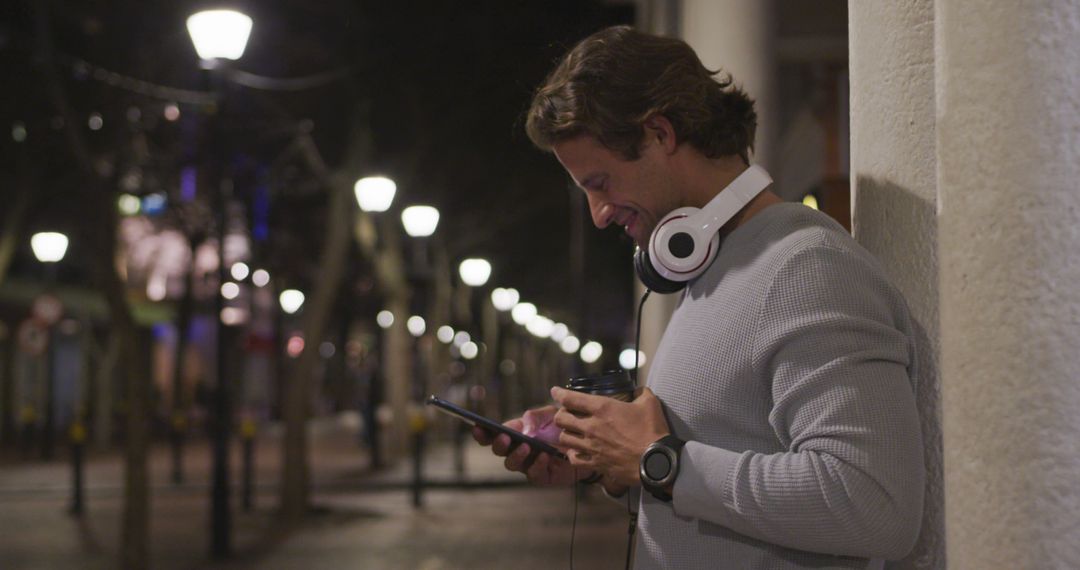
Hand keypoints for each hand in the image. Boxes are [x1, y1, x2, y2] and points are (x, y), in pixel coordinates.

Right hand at [471, 405, 584, 486]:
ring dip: (516, 455)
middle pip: (499, 450)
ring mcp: (529, 463)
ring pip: (511, 464)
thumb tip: (523, 428)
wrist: (589, 443)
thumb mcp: (551, 413)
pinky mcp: (543, 476)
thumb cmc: (566, 426)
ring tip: (527, 446)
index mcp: (516, 432)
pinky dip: (536, 465)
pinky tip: (544, 456)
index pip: (494, 433)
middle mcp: (519, 449)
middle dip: (498, 444)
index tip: (478, 427)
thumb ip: (535, 416)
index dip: (483, 432)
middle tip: (505, 438)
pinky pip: (533, 474)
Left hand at [551, 386, 669, 487]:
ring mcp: (591, 446)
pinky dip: (572, 454)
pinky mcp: (595, 463)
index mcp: (602, 408)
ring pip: (563, 438)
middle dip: (561, 413)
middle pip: (560, 418)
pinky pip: (574, 459)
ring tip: (572, 431)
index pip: (570, 398)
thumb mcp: (649, 403)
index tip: (555, 391)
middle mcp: (592, 426)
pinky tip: (577, 450)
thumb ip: (640, 393)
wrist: (656, 461)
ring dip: (565, 433)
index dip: (559, 393)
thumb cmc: (653, 430)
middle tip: (568, 413)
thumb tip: (638, 390)